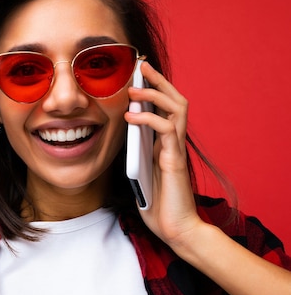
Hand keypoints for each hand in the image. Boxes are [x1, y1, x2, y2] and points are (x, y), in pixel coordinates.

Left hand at [124, 62, 202, 247]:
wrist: (177, 229)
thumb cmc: (158, 205)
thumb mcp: (138, 173)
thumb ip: (132, 155)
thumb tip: (116, 139)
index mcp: (162, 143)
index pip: (161, 108)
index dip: (152, 89)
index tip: (137, 73)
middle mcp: (172, 142)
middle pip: (174, 99)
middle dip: (158, 80)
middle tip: (141, 65)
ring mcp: (175, 149)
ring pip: (175, 108)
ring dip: (154, 94)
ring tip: (133, 87)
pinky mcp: (175, 159)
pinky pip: (165, 130)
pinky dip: (148, 119)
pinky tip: (131, 116)